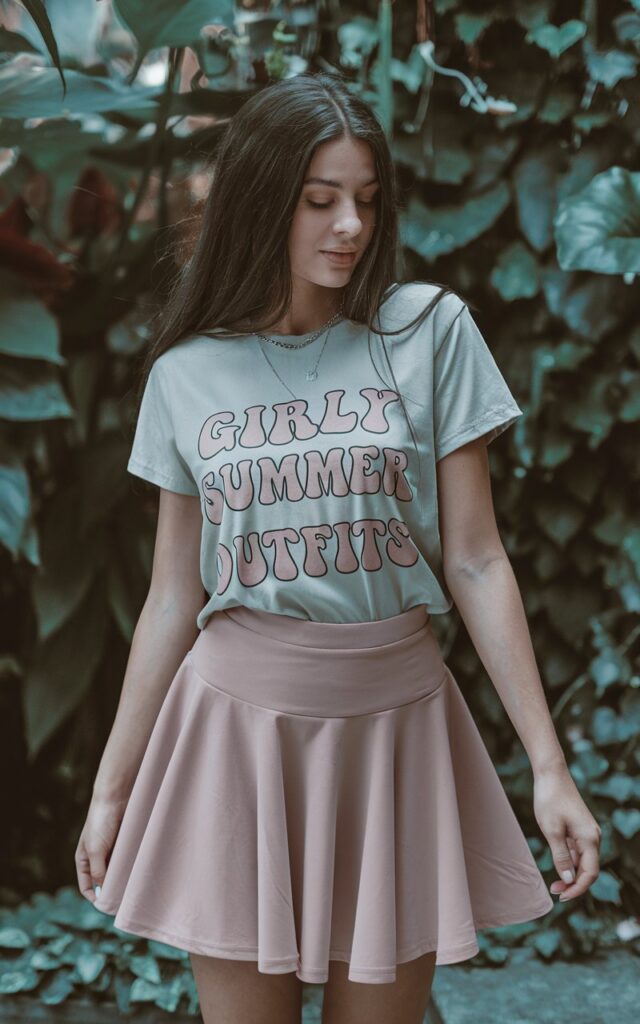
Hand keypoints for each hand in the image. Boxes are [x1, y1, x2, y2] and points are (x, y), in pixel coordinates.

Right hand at [75, 793, 128, 902]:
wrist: (115, 797)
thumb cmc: (100, 821)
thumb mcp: (95, 850)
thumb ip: (98, 871)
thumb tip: (103, 892)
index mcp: (83, 860)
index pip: (86, 886)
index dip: (94, 897)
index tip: (106, 906)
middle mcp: (97, 857)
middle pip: (103, 881)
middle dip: (112, 890)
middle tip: (123, 901)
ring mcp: (111, 850)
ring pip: (118, 872)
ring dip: (124, 879)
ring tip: (133, 889)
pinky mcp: (124, 844)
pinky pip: (128, 861)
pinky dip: (132, 868)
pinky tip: (139, 874)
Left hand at [533, 764, 601, 902]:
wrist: (550, 774)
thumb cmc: (550, 799)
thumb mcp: (551, 831)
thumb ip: (561, 856)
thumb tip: (569, 879)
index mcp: (590, 839)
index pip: (590, 873)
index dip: (577, 889)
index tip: (561, 897)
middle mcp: (593, 837)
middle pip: (588, 869)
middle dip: (573, 884)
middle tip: (554, 891)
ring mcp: (586, 832)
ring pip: (582, 861)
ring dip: (570, 874)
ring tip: (553, 884)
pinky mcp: (579, 828)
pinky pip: (577, 851)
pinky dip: (569, 861)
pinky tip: (557, 866)